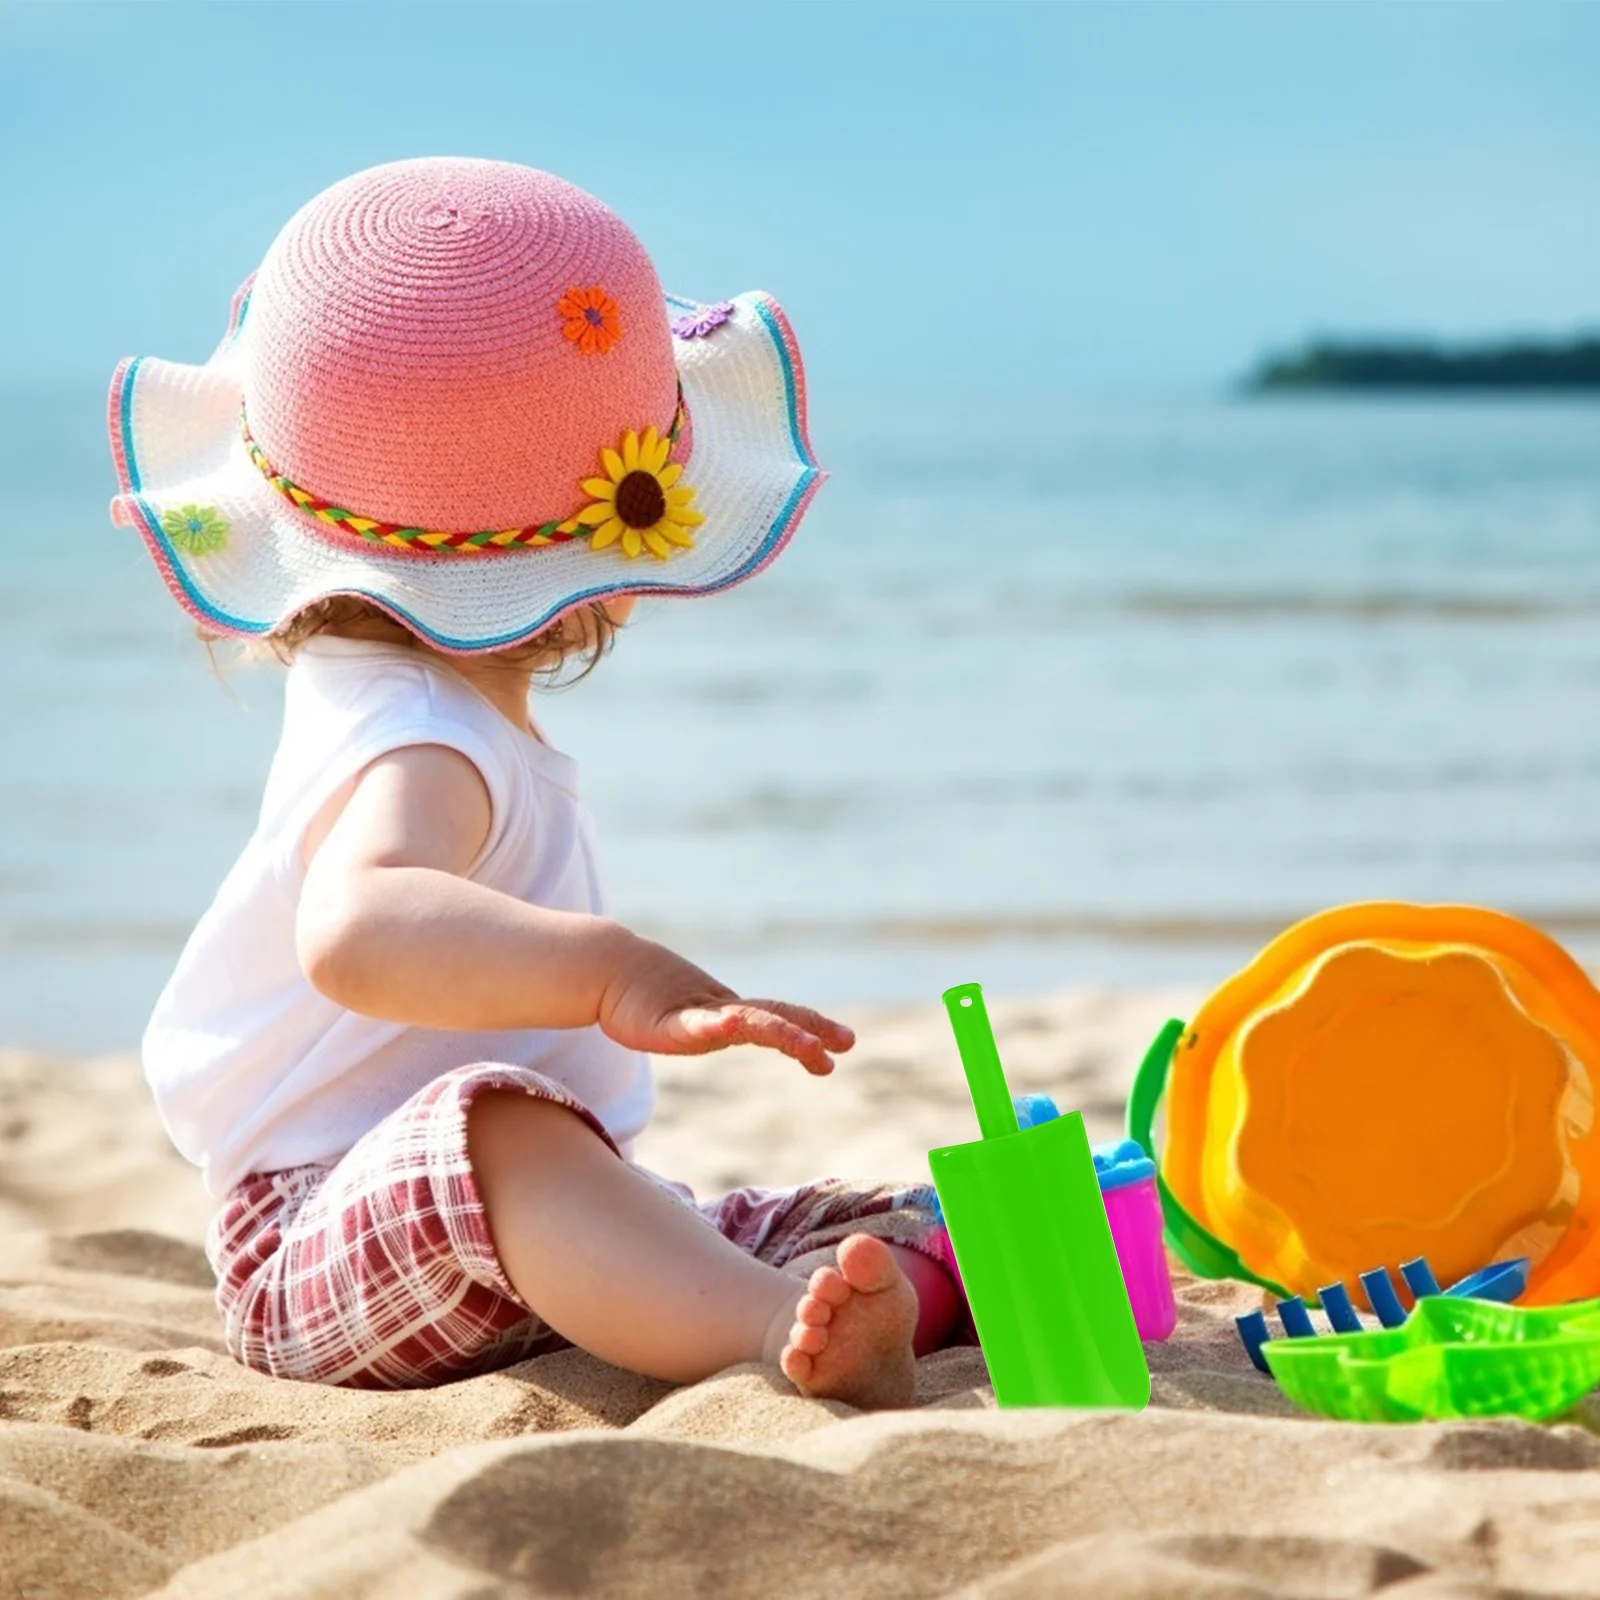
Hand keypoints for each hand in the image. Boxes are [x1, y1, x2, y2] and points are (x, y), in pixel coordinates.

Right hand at [597, 937, 853, 1074]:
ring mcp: (697, 1017)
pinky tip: (736, 1025)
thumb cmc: (646, 998)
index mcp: (730, 1015)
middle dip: (812, 1029)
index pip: (780, 1018)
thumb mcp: (689, 1020)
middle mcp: (722, 1012)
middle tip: (847, 1043)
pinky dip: (721, 1025)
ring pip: (748, 1023)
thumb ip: (715, 1025)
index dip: (812, 1027)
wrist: (609, 971)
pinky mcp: (667, 1024)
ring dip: (783, 1033)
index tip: (844, 1044)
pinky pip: (696, 1028)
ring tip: (812, 1048)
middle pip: (775, 1018)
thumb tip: (736, 1026)